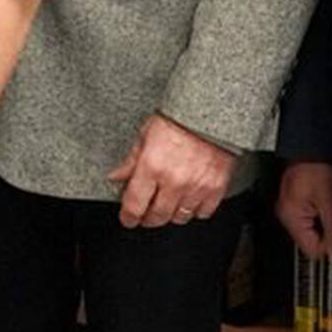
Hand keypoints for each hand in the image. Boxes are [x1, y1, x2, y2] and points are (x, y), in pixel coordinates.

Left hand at [107, 112, 234, 228]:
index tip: (128, 218)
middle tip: (145, 214)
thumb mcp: (145, 135)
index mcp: (152, 166)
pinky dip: (194, 210)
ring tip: (167, 204)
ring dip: (171, 215)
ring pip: (180, 218)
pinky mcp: (216, 188)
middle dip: (148, 219)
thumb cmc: (178, 119)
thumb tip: (115, 177)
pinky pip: (203, 213)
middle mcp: (174, 181)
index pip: (134, 205)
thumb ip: (130, 161)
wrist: (210, 112)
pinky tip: (189, 200)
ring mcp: (196, 187)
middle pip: (157, 217)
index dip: (128, 217)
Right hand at [276, 161, 331, 266]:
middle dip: (328, 231)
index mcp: (290, 216)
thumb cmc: (320, 167)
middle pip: (311, 239)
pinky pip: (311, 214)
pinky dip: (322, 209)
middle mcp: (286, 212)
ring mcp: (290, 204)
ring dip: (326, 220)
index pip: (312, 250)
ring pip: (313, 227)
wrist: (314, 144)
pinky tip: (328, 197)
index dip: (331, 244)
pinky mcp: (296, 197)